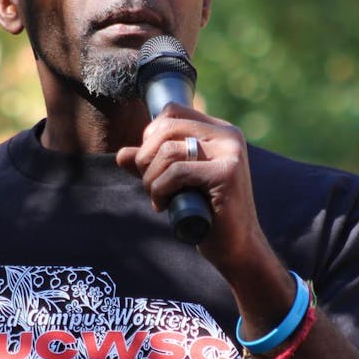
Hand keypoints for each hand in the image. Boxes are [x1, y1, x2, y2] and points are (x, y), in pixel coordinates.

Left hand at [114, 102, 273, 278]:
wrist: (237, 246)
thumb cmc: (206, 214)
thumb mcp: (174, 183)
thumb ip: (152, 165)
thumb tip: (121, 154)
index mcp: (220, 131)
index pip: (172, 111)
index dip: (150, 134)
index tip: (150, 163)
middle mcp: (228, 136)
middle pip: (166, 128)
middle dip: (146, 158)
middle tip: (149, 184)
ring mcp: (230, 153)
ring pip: (168, 151)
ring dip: (151, 179)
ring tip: (158, 198)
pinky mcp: (227, 174)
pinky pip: (177, 172)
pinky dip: (160, 190)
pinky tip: (165, 206)